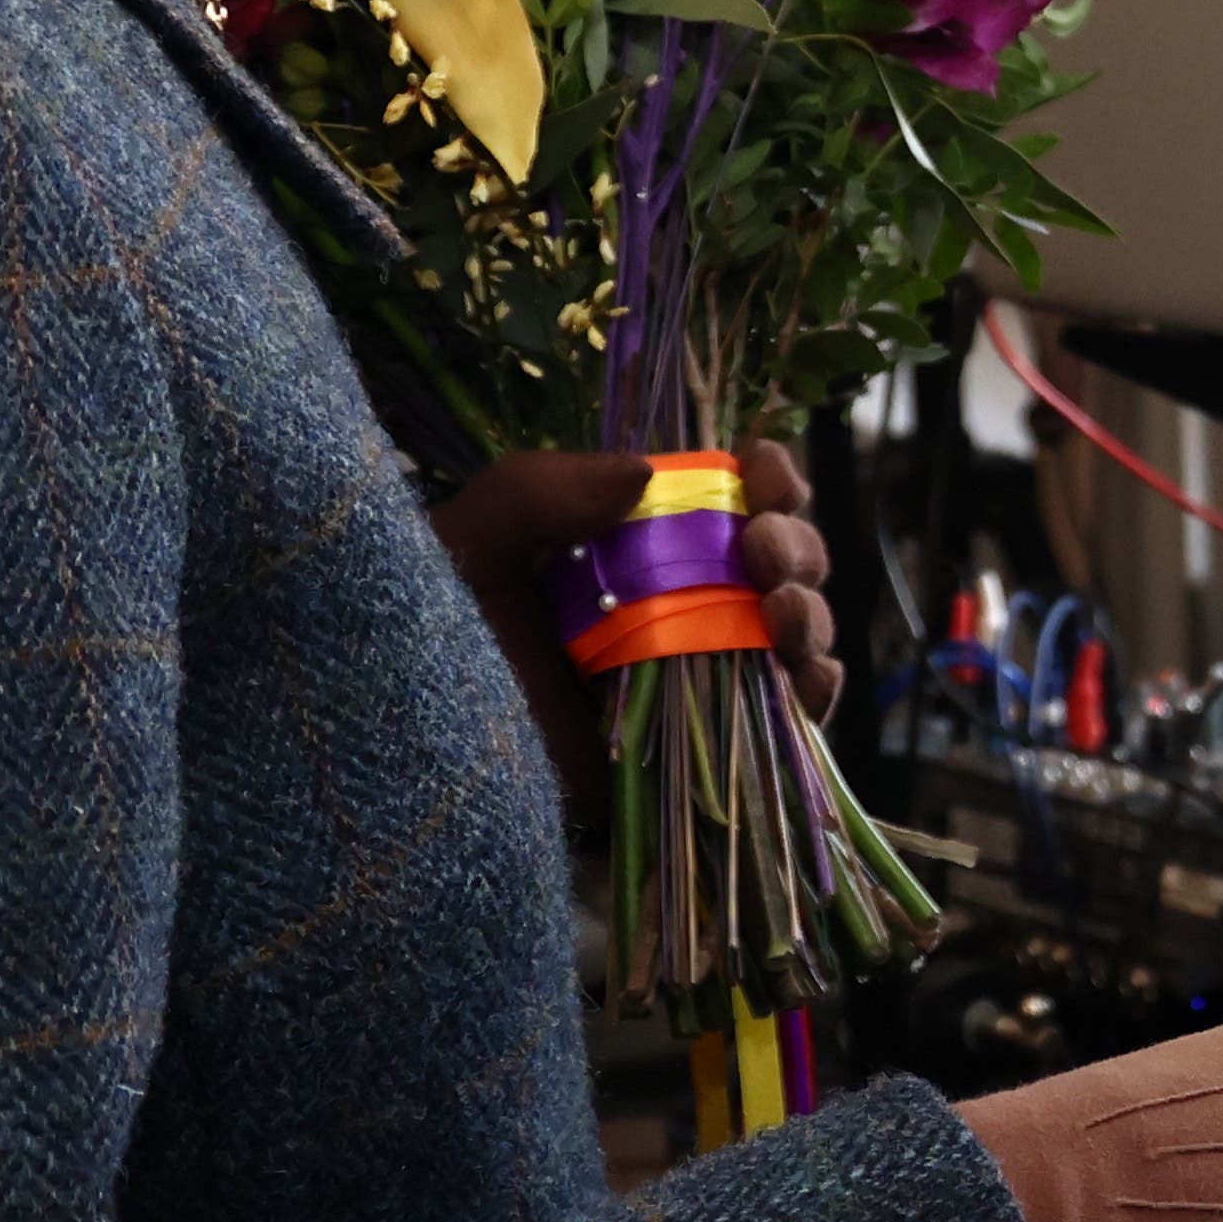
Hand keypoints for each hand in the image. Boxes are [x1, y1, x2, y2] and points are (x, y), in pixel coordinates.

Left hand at [431, 439, 844, 804]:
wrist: (407, 750)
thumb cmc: (425, 634)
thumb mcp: (471, 541)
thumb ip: (540, 491)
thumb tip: (645, 473)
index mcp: (634, 544)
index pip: (729, 498)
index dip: (768, 478)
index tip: (763, 471)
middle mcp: (677, 605)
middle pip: (780, 563)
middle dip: (795, 544)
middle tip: (763, 547)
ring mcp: (695, 676)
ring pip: (794, 636)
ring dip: (810, 614)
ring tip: (780, 611)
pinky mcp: (701, 750)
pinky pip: (786, 722)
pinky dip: (815, 696)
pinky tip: (805, 677)